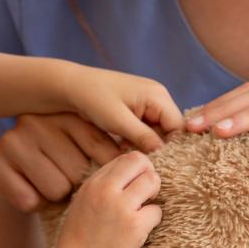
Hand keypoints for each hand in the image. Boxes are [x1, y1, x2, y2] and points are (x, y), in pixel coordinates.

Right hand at [0, 112, 119, 212]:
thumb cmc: (68, 173)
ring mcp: (12, 140)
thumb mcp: (92, 154)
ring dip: (59, 200)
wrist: (26, 190)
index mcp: (68, 113)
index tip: (106, 183)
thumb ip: (118, 147)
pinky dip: (35, 206)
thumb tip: (154, 149)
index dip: (108, 175)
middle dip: (80, 188)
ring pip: (57, 189)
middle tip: (70, 184)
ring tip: (52, 189)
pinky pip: (30, 200)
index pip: (103, 148)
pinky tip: (32, 195)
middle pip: (79, 172)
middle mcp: (37, 120)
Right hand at [52, 152, 161, 247]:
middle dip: (149, 175)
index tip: (135, 185)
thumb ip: (103, 185)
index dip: (135, 170)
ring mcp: (121, 207)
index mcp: (93, 183)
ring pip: (153, 181)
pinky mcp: (135, 226)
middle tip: (145, 194)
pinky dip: (152, 221)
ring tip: (143, 209)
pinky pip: (157, 211)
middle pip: (140, 161)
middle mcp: (106, 190)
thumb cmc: (81, 238)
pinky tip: (139, 230)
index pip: (124, 158)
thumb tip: (130, 171)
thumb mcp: (84, 201)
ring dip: (153, 195)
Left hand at [59, 63, 195, 153]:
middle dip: (156, 145)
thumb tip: (164, 153)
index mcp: (158, 96)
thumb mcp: (119, 121)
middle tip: (139, 158)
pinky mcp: (136, 106)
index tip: (155, 161)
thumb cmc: (94, 99)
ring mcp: (147, 101)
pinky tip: (122, 144)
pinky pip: (144, 126)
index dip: (170, 146)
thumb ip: (143, 137)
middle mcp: (157, 96)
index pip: (177, 127)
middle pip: (169, 129)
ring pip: (156, 129)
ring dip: (144, 143)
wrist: (70, 86)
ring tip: (127, 150)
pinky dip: (136, 137)